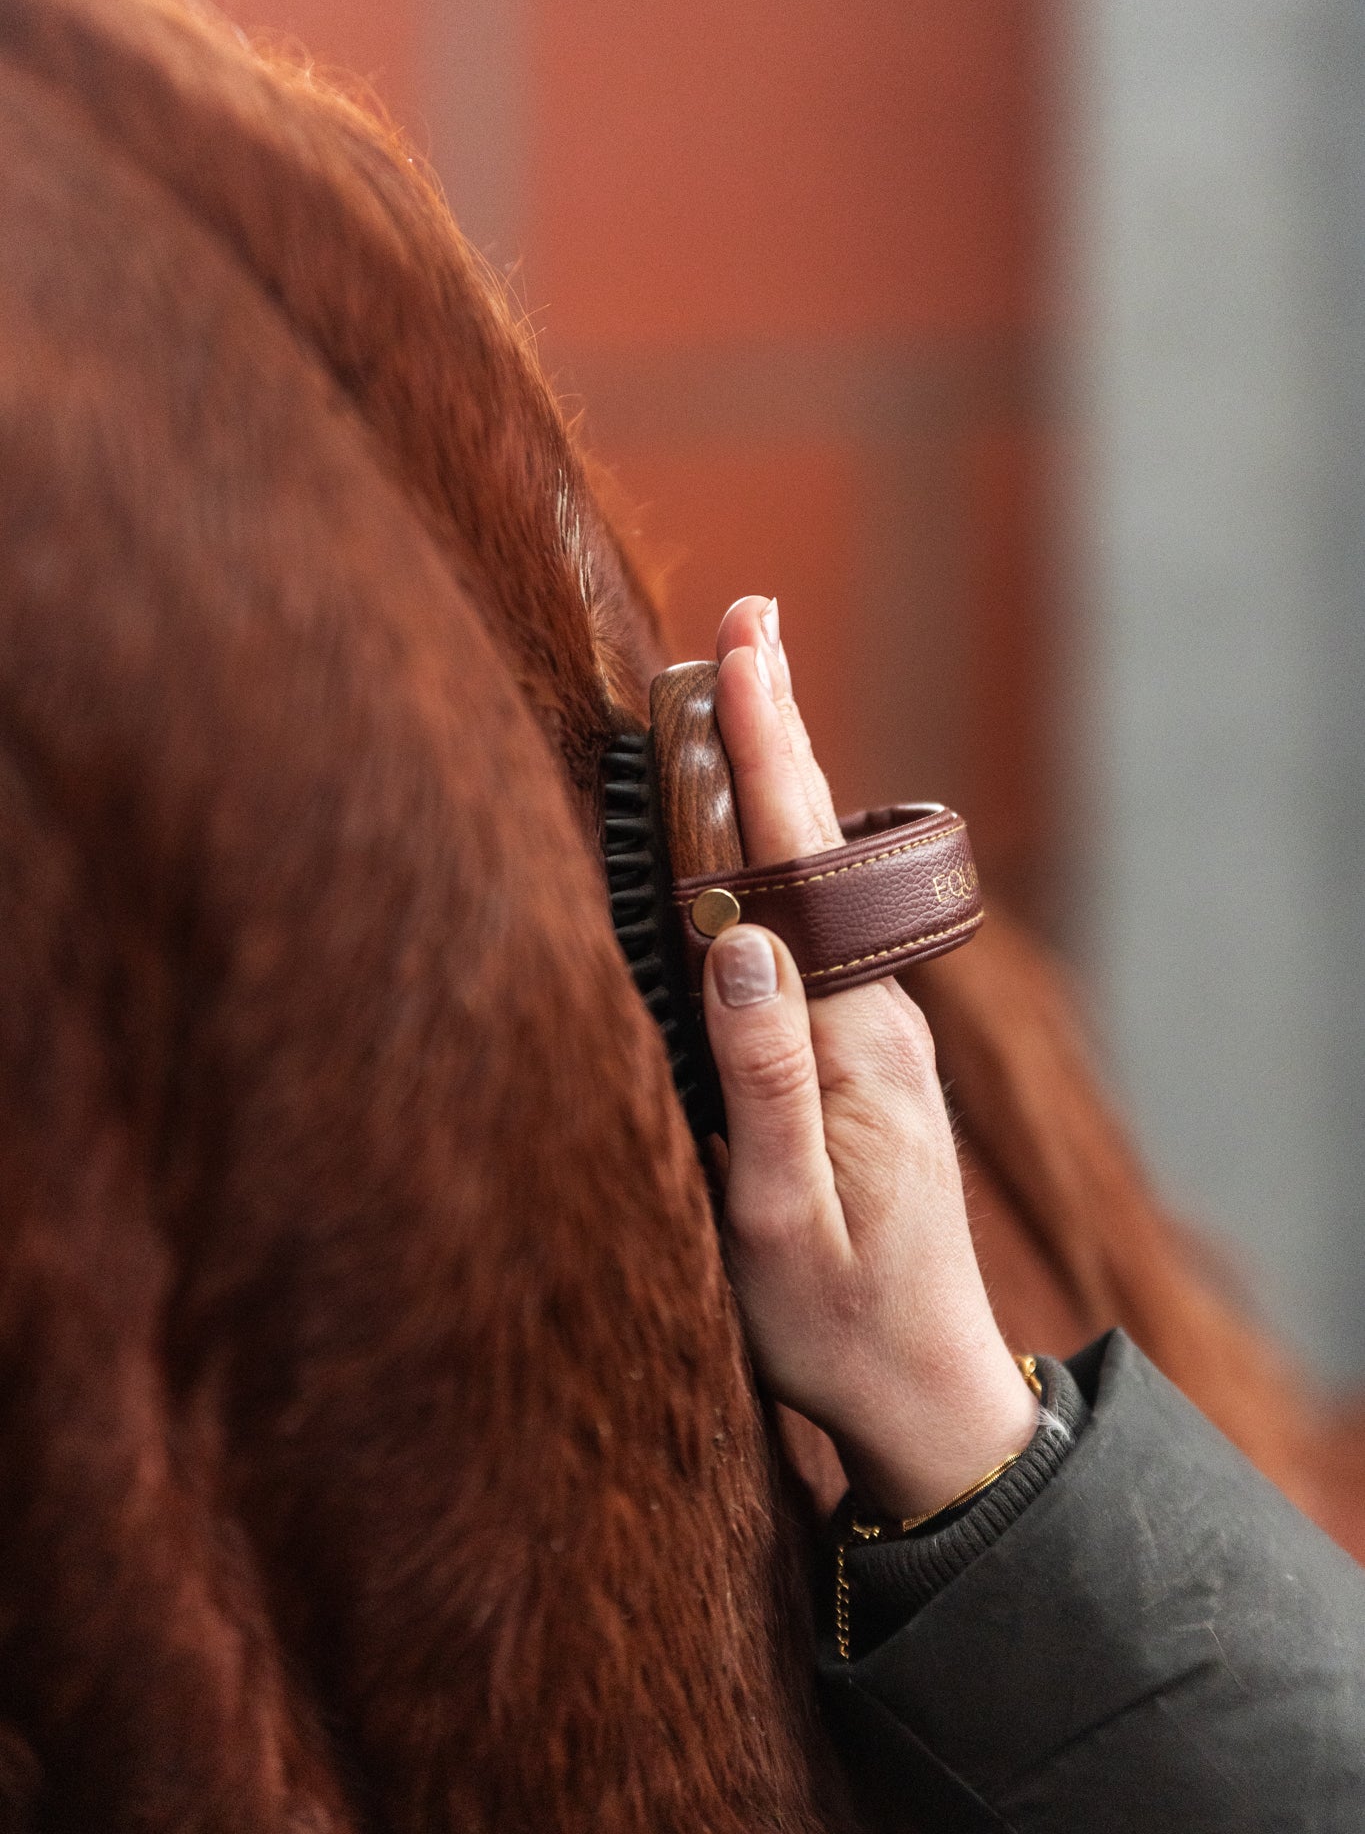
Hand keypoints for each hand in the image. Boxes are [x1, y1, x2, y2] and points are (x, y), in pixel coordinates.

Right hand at [701, 596, 1037, 1518]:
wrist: (924, 1393)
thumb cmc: (838, 1322)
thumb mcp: (779, 1218)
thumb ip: (764, 1077)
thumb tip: (740, 935)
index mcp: (856, 1042)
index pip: (799, 869)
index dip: (766, 753)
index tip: (739, 649)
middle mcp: (875, 1018)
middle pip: (818, 849)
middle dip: (777, 730)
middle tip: (745, 622)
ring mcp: (873, 1036)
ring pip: (816, 888)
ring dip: (773, 787)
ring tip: (734, 698)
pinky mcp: (858, 1061)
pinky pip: (812, 935)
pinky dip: (773, 862)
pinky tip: (745, 840)